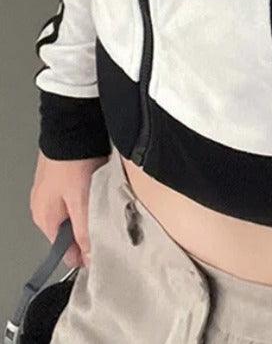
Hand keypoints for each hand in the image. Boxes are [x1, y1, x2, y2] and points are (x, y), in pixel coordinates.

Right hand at [30, 149, 108, 268]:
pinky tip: (104, 190)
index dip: (85, 255)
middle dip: (91, 231)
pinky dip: (91, 196)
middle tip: (113, 226)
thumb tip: (90, 259)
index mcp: (44, 219)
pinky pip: (79, 195)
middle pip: (71, 232)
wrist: (71, 124)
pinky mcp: (64, 176)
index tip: (105, 253)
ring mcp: (53, 190)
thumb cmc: (72, 163)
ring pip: (77, 213)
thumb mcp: (80, 202)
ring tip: (111, 206)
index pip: (65, 251)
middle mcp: (45, 207)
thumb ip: (85, 231)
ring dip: (93, 212)